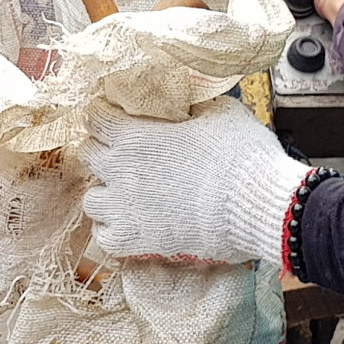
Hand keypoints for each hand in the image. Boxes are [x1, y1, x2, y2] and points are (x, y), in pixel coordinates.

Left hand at [79, 99, 312, 267]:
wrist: (257, 205)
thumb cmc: (243, 156)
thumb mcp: (220, 112)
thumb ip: (193, 105)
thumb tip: (188, 102)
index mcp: (135, 135)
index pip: (95, 118)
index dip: (104, 115)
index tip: (116, 117)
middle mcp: (120, 170)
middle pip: (86, 154)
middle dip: (101, 149)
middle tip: (124, 154)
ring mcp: (124, 208)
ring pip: (90, 199)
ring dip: (105, 193)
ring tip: (126, 193)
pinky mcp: (135, 241)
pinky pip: (104, 237)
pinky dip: (114, 231)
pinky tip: (132, 224)